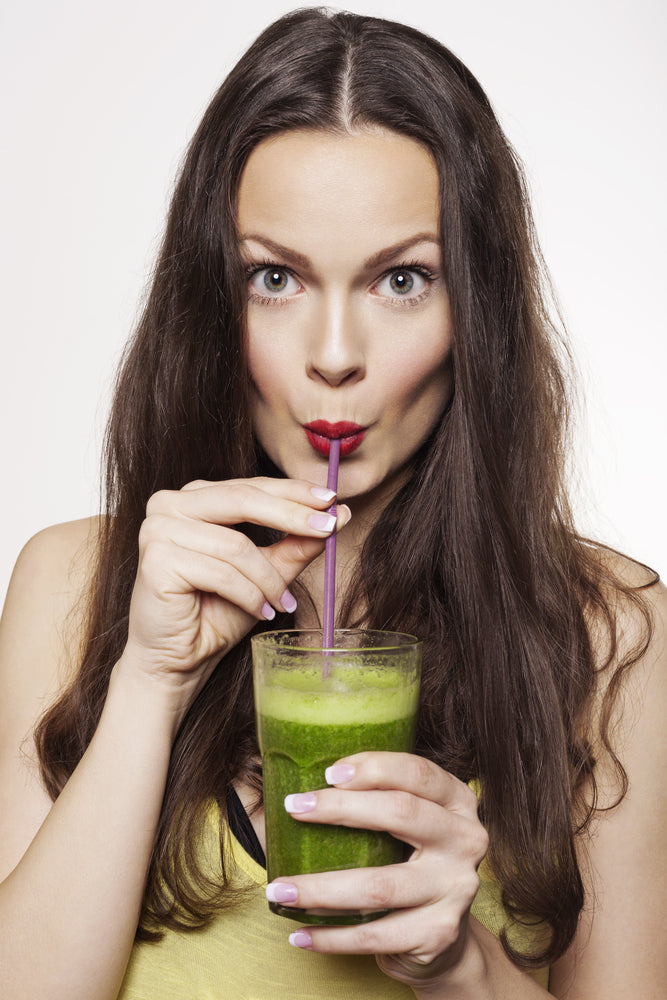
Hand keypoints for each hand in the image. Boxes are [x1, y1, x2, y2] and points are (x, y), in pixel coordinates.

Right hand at [122, 477, 349, 698]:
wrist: (177, 659)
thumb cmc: (215, 613)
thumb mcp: (266, 573)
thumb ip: (295, 544)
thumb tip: (339, 514)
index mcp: (194, 498)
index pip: (251, 486)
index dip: (294, 492)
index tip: (333, 500)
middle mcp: (170, 504)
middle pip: (243, 500)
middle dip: (292, 515)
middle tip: (329, 528)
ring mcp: (158, 529)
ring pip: (236, 545)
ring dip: (269, 578)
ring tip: (283, 602)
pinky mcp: (157, 560)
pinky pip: (221, 573)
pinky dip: (250, 595)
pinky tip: (261, 611)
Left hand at [268, 752, 488, 991]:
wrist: (444, 938)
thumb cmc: (410, 863)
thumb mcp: (411, 822)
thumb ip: (379, 796)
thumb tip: (302, 770)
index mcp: (458, 802)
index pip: (419, 773)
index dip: (374, 768)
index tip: (328, 773)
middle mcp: (465, 840)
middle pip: (401, 813)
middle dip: (340, 809)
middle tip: (293, 808)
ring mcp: (456, 889)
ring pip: (379, 885)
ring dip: (319, 888)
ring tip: (278, 889)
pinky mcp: (438, 933)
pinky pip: (374, 935)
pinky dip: (331, 937)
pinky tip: (299, 933)